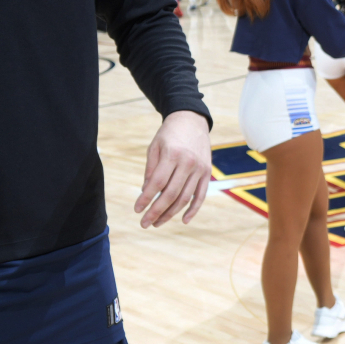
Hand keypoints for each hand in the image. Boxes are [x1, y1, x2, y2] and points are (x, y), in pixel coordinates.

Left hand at [135, 109, 210, 227]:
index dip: (146, 198)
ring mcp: (200, 168)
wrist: (192, 120)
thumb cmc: (169, 134)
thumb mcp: (154, 146)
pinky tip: (183, 220)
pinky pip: (201, 195)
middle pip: (170, 194)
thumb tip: (146, 192)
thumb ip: (151, 169)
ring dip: (170, 213)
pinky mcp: (207, 173)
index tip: (137, 209)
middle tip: (145, 223)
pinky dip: (193, 210)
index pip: (157, 183)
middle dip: (156, 211)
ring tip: (157, 222)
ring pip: (185, 198)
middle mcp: (188, 163)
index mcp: (172, 154)